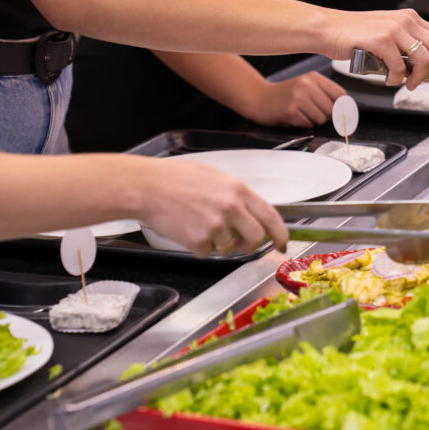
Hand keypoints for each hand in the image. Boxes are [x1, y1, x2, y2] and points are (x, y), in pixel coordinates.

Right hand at [134, 157, 288, 257]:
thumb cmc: (174, 178)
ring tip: (197, 223)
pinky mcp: (199, 241)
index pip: (272, 217)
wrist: (145, 187)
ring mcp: (216, 226)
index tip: (283, 243)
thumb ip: (235, 195)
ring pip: (229, 248)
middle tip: (239, 244)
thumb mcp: (214, 176)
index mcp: (239, 190)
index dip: (281, 234)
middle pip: (257, 238)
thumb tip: (249, 211)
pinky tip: (186, 229)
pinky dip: (198, 247)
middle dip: (250, 245)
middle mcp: (232, 208)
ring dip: (217, 242)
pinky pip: (207, 253)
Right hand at [248, 72, 345, 126]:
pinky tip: (294, 117)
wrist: (259, 98)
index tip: (342, 113)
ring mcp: (298, 98)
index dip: (343, 106)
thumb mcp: (305, 85)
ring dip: (313, 121)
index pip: (340, 94)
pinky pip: (308, 124)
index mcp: (313, 77)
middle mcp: (306, 85)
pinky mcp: (291, 111)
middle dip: (326, 115)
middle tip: (313, 112)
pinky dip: (303, 124)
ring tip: (302, 113)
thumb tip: (345, 108)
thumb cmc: (284, 94)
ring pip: (321, 119)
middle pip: (332, 109)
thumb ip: (324, 93)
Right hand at [320, 8, 428, 91]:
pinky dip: (395, 79)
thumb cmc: (356, 36)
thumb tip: (427, 69)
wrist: (328, 29)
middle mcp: (406, 21)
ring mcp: (394, 29)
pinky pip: (399, 67)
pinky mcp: (381, 40)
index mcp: (410, 18)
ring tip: (409, 86)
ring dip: (418, 79)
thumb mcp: (388, 35)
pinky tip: (388, 80)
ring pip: (423, 60)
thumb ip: (407, 46)